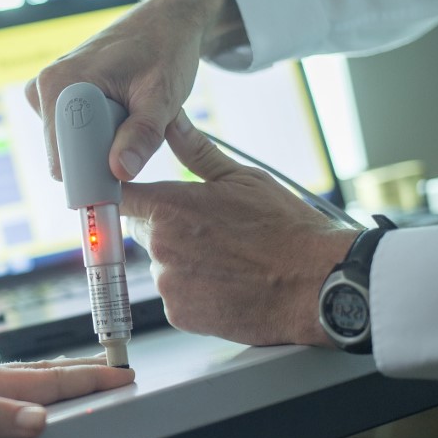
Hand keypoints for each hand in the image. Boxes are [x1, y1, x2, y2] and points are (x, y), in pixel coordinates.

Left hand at [0, 356, 134, 437]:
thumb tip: (38, 419)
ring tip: (78, 377)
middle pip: (41, 372)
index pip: (48, 380)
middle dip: (82, 373)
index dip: (88, 380)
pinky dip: (24, 384)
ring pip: (20, 376)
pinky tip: (15, 392)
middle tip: (115, 372)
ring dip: (55, 376)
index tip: (122, 376)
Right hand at [25, 0, 245, 181]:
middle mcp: (45, 87)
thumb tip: (120, 172)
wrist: (166, 22)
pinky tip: (120, 112)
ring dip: (103, 143)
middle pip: (64, 154)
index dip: (92, 175)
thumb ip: (142, 135)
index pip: (61, 157)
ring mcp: (49, 91)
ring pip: (71, 146)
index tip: (123, 181)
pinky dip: (100, 133)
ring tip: (131, 116)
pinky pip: (75, 134)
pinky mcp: (59, 96)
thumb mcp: (162, 96)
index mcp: (60, 84)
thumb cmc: (166, 51)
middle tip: (137, 137)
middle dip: (100, 156)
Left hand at [122, 110, 357, 346]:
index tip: (135, 195)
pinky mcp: (179, 316)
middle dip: (164, 227)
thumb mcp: (242, 177)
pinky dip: (193, 291)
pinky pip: (175, 297)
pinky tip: (226, 283)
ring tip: (224, 258)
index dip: (128, 195)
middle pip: (142, 232)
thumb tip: (172, 122)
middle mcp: (160, 246)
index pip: (120, 197)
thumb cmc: (285, 229)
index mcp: (168, 207)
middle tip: (207, 229)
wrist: (316, 285)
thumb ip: (195, 151)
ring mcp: (168, 284)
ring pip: (161, 265)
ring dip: (181, 261)